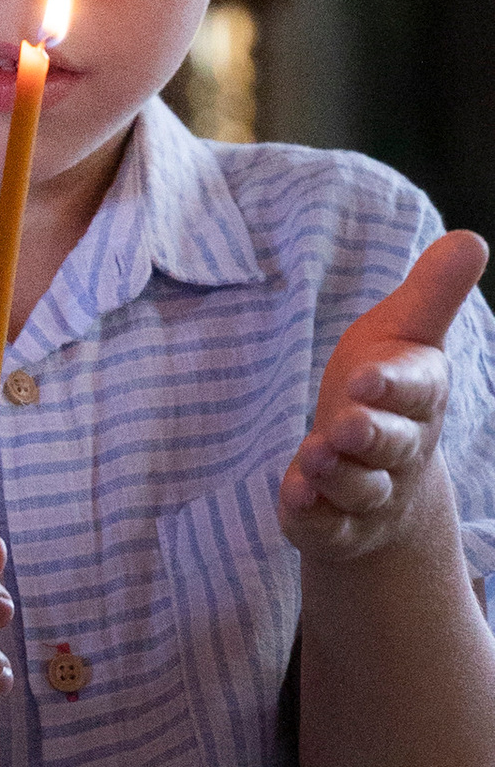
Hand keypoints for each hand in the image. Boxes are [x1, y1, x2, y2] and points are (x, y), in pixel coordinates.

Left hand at [281, 231, 488, 566]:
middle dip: (369, 435)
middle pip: (391, 446)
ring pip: (359, 488)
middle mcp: (400, 448)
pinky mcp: (335, 524)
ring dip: (336, 474)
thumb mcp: (404, 333)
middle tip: (343, 424)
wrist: (378, 473)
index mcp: (419, 397)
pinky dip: (312, 515)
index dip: (393, 387)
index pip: (417, 391)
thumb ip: (432, 295)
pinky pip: (326, 527)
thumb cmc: (384, 388)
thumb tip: (471, 239)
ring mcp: (369, 491)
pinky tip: (295, 497)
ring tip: (313, 455)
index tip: (367, 377)